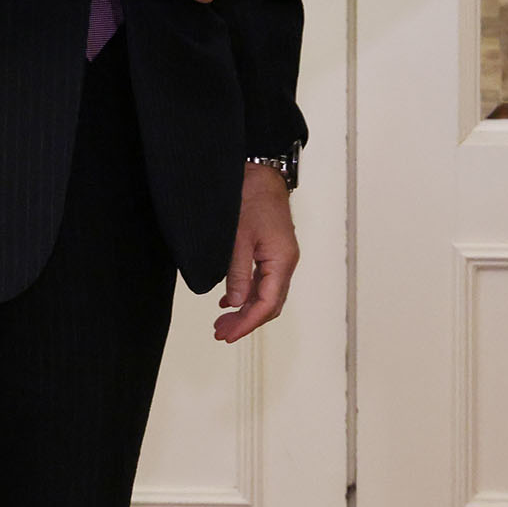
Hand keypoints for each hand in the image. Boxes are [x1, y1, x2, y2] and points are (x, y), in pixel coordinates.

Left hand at [215, 161, 298, 341]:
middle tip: (221, 332)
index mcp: (282, 260)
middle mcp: (286, 261)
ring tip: (222, 321)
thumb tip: (235, 303)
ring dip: (245, 309)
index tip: (228, 334)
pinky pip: (263, 280)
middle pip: (270, 304)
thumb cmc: (252, 197)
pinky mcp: (273, 250)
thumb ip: (237, 273)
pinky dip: (247, 293)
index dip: (247, 323)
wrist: (261, 172)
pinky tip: (230, 300)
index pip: (267, 304)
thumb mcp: (238, 238)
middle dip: (246, 321)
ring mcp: (281, 256)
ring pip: (266, 294)